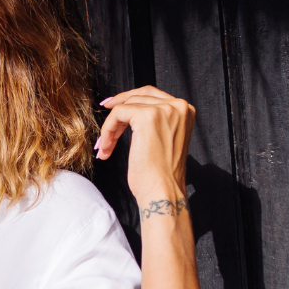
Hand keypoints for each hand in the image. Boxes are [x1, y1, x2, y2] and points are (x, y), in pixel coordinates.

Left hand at [95, 86, 195, 212]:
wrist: (163, 192)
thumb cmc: (160, 176)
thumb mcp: (162, 141)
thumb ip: (155, 123)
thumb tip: (129, 111)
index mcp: (185, 111)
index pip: (152, 96)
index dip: (129, 100)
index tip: (112, 107)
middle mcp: (178, 106)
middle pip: (138, 96)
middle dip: (117, 110)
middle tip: (104, 121)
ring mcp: (164, 109)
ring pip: (125, 106)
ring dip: (111, 127)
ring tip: (106, 147)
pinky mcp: (148, 116)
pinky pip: (118, 113)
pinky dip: (108, 130)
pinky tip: (107, 147)